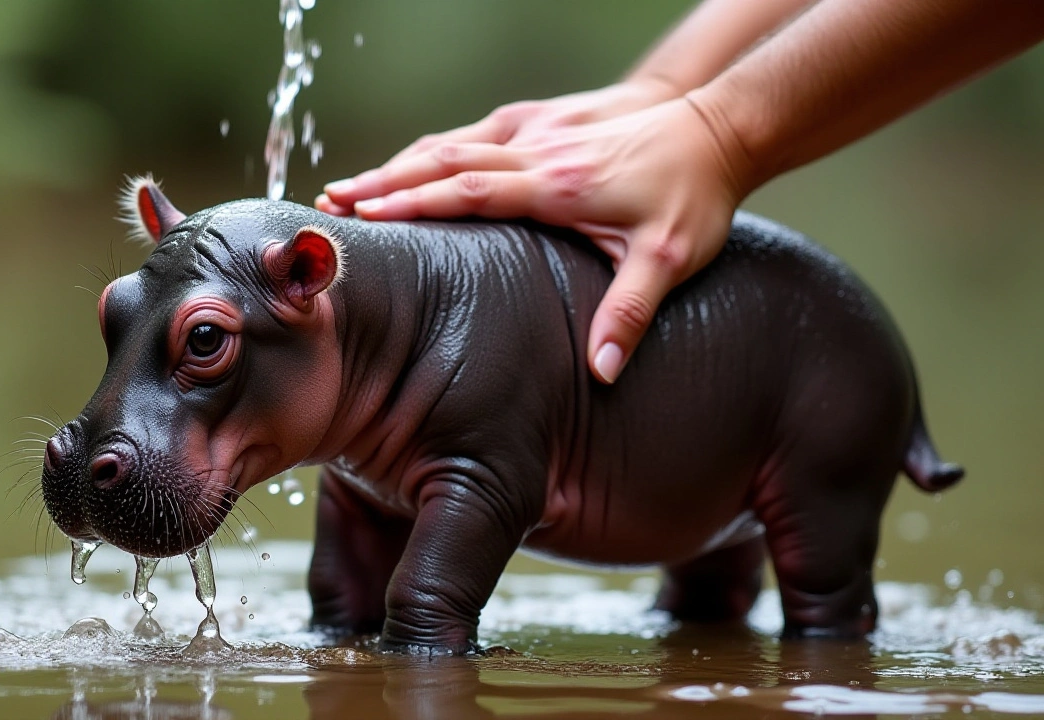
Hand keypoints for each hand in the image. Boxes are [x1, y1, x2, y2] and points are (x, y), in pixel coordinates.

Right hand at [318, 95, 748, 383]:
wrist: (715, 126)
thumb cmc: (692, 195)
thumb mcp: (671, 259)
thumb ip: (630, 314)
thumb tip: (601, 374)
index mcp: (558, 184)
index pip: (467, 189)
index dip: (410, 201)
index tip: (359, 215)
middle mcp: (538, 149)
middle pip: (442, 161)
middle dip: (382, 182)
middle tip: (328, 204)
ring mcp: (537, 129)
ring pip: (452, 143)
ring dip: (399, 164)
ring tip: (350, 191)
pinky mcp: (543, 119)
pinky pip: (475, 134)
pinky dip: (435, 151)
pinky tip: (412, 170)